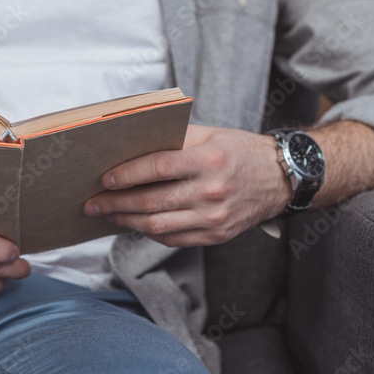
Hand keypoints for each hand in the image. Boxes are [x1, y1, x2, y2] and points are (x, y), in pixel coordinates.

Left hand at [82, 125, 289, 246]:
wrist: (280, 178)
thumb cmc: (239, 150)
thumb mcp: (210, 134)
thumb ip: (173, 139)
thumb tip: (131, 145)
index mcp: (209, 160)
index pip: (158, 168)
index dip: (127, 174)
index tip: (105, 178)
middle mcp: (212, 192)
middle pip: (152, 201)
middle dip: (116, 203)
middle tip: (93, 202)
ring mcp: (214, 218)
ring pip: (159, 226)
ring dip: (127, 221)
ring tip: (108, 214)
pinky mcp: (216, 235)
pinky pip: (174, 239)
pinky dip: (150, 232)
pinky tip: (135, 223)